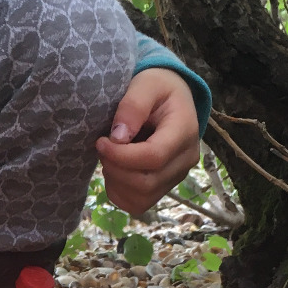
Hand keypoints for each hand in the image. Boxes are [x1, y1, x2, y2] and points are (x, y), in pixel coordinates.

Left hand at [96, 67, 201, 214]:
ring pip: (142, 197)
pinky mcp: (165, 187)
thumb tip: (118, 136)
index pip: (154, 157)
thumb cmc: (158, 87)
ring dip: (116, 182)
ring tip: (110, 158)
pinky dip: (120, 193)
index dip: (121, 156)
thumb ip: (133, 105)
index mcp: (185, 131)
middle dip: (115, 168)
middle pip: (146, 182)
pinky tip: (116, 171)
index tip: (101, 142)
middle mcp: (186, 159)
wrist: (171, 99)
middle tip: (103, 148)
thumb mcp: (146, 83)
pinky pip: (138, 204)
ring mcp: (177, 176)